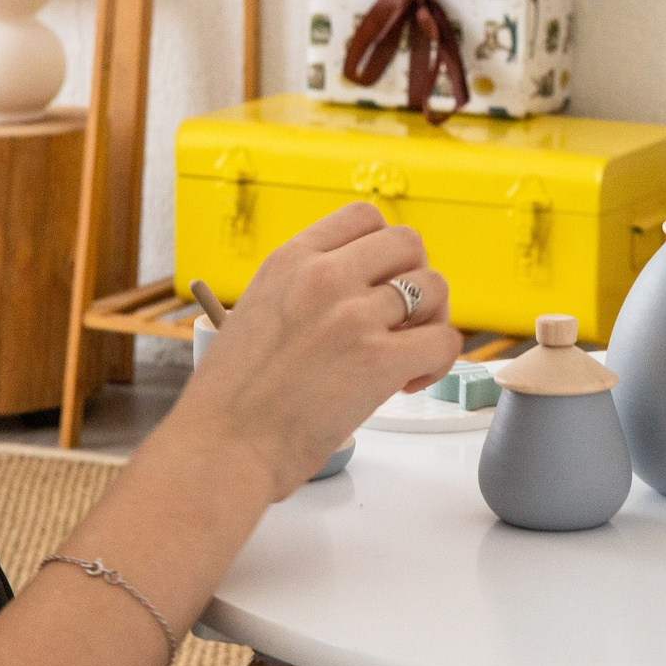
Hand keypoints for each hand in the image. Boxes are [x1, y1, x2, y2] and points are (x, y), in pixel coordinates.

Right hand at [166, 204, 460, 496]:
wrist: (221, 447)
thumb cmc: (231, 400)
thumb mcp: (256, 314)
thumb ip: (303, 295)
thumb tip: (349, 300)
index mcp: (289, 260)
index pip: (363, 217)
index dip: (383, 249)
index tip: (379, 281)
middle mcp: (324, 277)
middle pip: (407, 243)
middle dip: (414, 278)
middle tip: (401, 319)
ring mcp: (354, 315)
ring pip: (435, 288)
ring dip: (430, 321)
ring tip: (407, 354)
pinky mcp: (379, 360)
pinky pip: (444, 340)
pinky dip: (439, 362)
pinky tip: (408, 383)